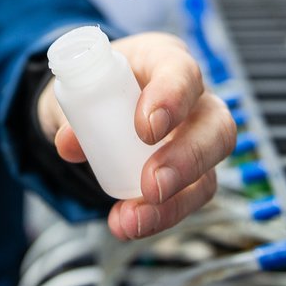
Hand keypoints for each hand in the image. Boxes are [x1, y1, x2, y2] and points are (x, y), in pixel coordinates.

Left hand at [37, 32, 234, 240]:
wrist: (94, 104)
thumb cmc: (95, 85)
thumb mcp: (78, 89)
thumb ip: (73, 112)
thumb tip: (69, 143)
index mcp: (165, 61)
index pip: (182, 71)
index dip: (171, 98)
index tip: (146, 129)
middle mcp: (195, 99)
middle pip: (216, 126)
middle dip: (186, 159)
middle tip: (152, 185)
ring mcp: (198, 140)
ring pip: (210, 172)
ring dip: (173, 203)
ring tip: (133, 220)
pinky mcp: (192, 175)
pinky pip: (189, 198)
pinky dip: (160, 217)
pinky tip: (129, 225)